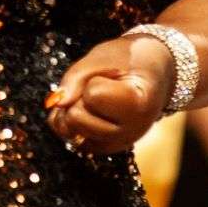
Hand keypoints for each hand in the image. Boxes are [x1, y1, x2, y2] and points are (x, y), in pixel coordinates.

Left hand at [47, 34, 174, 154]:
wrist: (152, 72)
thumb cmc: (129, 60)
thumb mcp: (103, 58)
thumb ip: (75, 77)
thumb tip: (55, 103)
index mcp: (138, 105)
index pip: (92, 94)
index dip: (94, 79)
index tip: (114, 75)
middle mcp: (131, 132)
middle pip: (76, 117)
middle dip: (78, 97)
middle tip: (102, 85)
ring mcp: (118, 143)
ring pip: (70, 131)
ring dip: (72, 110)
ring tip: (96, 97)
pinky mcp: (105, 148)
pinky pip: (70, 139)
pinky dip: (70, 123)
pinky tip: (88, 109)